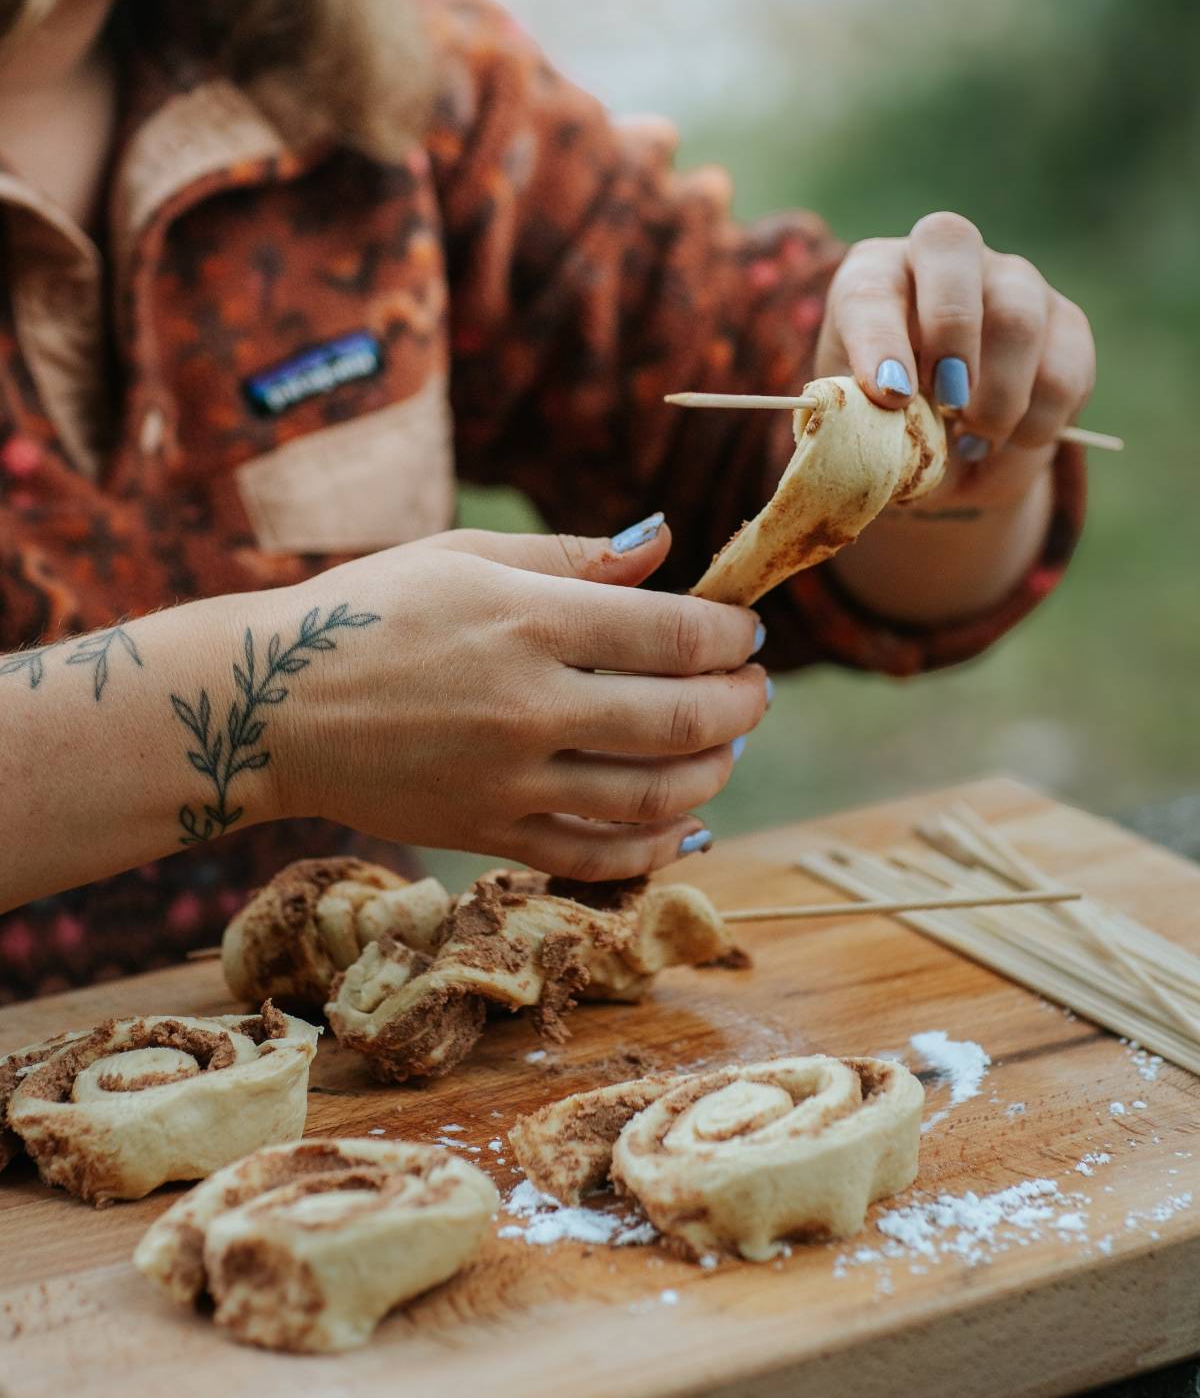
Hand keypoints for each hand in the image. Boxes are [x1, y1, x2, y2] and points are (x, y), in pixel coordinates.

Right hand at [270, 523, 767, 880]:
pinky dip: (656, 846)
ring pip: (654, 795)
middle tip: (754, 689)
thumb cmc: (368, 610)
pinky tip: (684, 826)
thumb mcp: (467, 555)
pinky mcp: (486, 832)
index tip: (743, 630)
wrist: (272, 704)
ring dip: (714, 772)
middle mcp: (527, 705)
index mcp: (525, 620)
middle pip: (681, 718)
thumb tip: (665, 543)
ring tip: (725, 748)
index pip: (673, 632)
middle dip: (742, 703)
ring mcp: (508, 779)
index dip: (730, 633)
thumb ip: (574, 557)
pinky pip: (596, 854)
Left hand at [813, 211, 1095, 508]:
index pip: (871, 288)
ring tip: (972, 443)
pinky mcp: (1066, 321)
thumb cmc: (886, 424)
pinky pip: (1064, 371)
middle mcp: (944, 259)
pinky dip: (1036, 423)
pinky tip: (1005, 443)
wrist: (944, 446)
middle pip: (953, 248)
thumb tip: (888, 430)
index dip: (880, 341)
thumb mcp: (863, 426)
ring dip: (997, 399)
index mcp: (874, 275)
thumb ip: (864, 423)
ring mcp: (1012, 281)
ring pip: (1018, 319)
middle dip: (950, 333)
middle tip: (946, 402)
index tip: (890, 396)